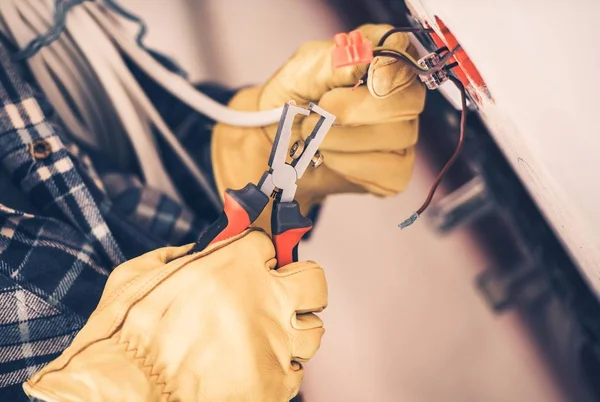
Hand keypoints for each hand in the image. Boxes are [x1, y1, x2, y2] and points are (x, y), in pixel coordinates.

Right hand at [23, 229, 327, 401]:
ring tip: (272, 334)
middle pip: (314, 281)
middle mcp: (265, 301)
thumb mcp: (135, 276)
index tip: (256, 259)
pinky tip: (261, 366)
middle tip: (284, 290)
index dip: (260, 252)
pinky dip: (282, 368)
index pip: (269, 243)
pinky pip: (297, 372)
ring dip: (295, 329)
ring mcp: (275, 344)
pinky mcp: (275, 384)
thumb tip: (191, 251)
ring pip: (313, 330)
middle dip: (301, 283)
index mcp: (235, 266)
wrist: (125, 394)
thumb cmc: (124, 338)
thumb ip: (172, 256)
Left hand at [212, 24, 425, 231]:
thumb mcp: (303, 71)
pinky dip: (350, 165)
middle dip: (354, 110)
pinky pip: (388, 169)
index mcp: (379, 57)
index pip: (404, 53)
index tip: (368, 79)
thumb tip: (362, 63)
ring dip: (342, 139)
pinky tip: (332, 158)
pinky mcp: (395, 169)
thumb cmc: (293, 100)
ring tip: (316, 136)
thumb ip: (333, 63)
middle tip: (320, 112)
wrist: (274, 141)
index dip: (390, 68)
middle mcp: (399, 93)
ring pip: (396, 136)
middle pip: (406, 101)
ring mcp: (402, 133)